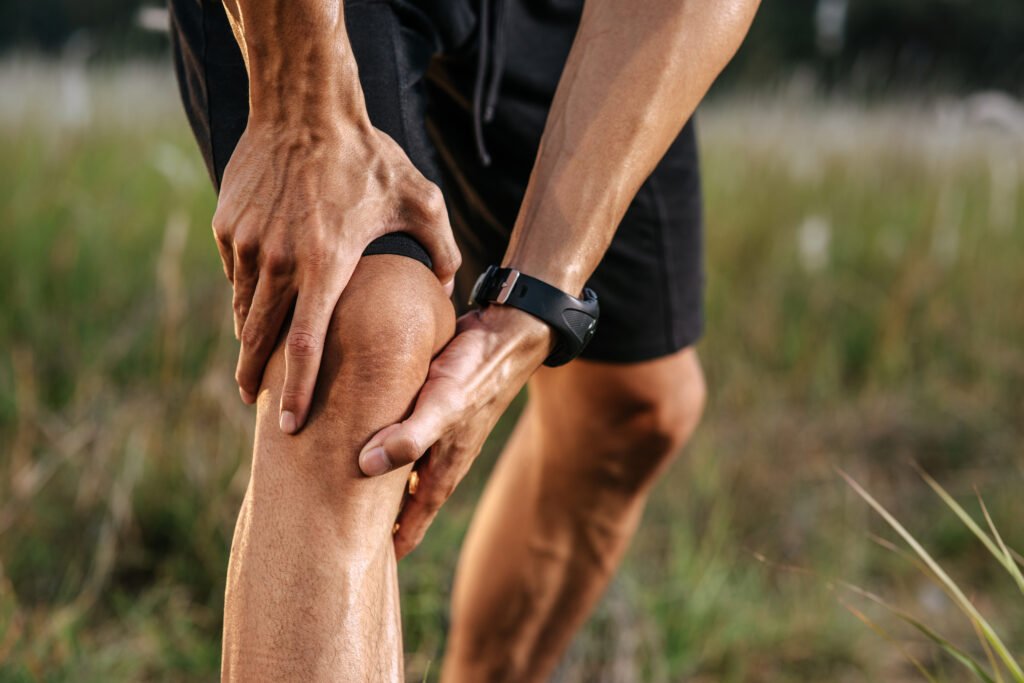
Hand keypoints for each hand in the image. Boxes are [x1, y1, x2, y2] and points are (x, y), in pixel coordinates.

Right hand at [213, 119, 459, 432]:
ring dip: (250, 338)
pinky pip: (236, 272)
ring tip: (254, 362)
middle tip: (255, 403)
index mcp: (326, 264)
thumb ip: (442, 249)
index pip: (306, 344)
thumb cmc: (368, 155)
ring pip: (245, 307)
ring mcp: (248, 243)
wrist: (304, 105)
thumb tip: (449, 287)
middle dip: (258, 378)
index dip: (297, 389)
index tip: (289, 421)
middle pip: (262, 338)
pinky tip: (256, 304)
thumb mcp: (420, 201)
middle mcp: (280, 261)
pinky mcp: (228, 225)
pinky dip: (245, 294)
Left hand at [358, 306, 553, 558]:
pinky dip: (379, 446)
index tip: (353, 566)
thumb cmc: (476, 372)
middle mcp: (439, 459)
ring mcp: (436, 436)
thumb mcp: (443, 405)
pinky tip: (356, 437)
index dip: (386, 547)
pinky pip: (400, 439)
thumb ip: (409, 436)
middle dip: (374, 521)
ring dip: (374, 485)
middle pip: (402, 504)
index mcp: (442, 471)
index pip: (411, 524)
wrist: (507, 336)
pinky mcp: (429, 410)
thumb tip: (365, 466)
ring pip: (399, 472)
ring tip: (337, 492)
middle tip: (335, 534)